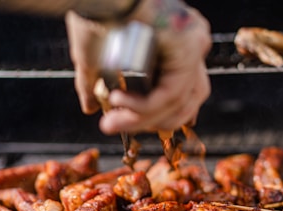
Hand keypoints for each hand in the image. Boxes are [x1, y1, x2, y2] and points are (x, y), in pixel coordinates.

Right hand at [65, 0, 211, 133]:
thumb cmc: (95, 9)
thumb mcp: (95, 56)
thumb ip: (96, 84)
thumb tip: (89, 107)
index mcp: (176, 46)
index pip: (179, 95)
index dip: (156, 118)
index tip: (126, 124)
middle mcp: (190, 45)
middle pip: (186, 103)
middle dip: (152, 122)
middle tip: (119, 126)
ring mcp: (193, 45)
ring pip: (178, 102)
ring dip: (143, 119)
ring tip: (113, 121)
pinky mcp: (188, 47)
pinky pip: (170, 93)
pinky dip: (144, 106)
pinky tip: (119, 104)